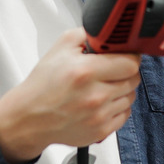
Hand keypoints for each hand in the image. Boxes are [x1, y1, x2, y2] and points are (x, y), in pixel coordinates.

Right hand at [0, 28, 140, 163]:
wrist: (30, 117)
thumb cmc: (45, 83)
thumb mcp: (60, 48)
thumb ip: (88, 35)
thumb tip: (112, 32)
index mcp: (85, 71)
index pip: (130, 63)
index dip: (130, 57)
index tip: (124, 56)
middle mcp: (95, 95)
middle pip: (133, 79)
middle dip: (125, 72)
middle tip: (110, 71)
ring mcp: (100, 115)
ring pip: (131, 96)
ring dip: (122, 90)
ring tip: (102, 87)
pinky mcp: (102, 130)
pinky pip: (125, 114)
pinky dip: (117, 107)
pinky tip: (102, 103)